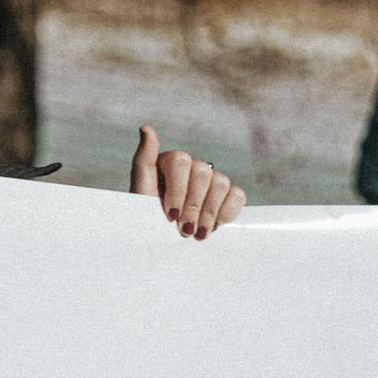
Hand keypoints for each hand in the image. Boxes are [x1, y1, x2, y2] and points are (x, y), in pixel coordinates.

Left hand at [128, 125, 245, 239]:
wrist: (163, 250)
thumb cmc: (147, 223)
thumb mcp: (140, 194)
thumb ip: (143, 161)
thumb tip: (146, 128)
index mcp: (169, 163)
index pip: (181, 160)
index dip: (178, 190)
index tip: (170, 215)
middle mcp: (192, 168)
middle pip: (202, 172)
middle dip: (193, 206)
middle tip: (184, 230)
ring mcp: (211, 181)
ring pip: (221, 181)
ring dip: (209, 212)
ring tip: (198, 234)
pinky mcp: (228, 196)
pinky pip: (237, 194)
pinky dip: (228, 211)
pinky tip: (215, 226)